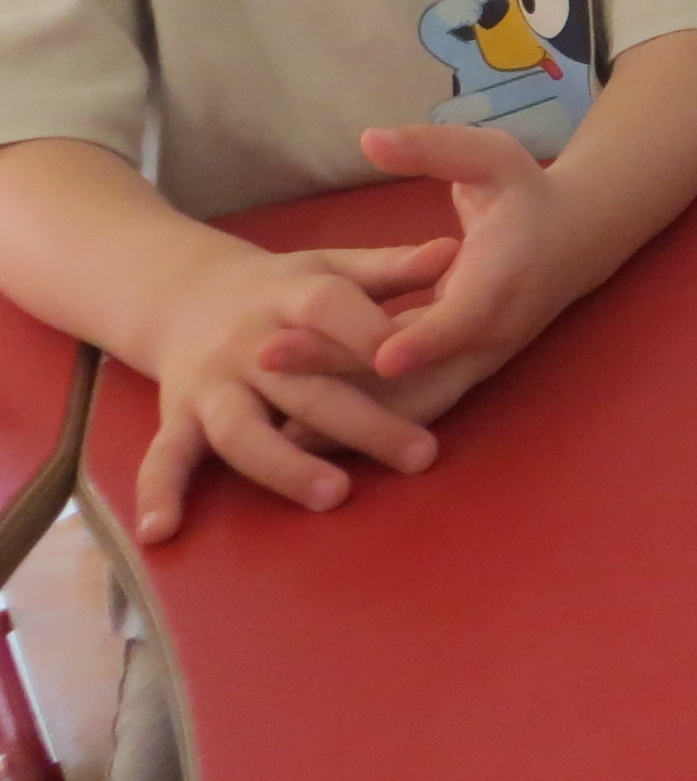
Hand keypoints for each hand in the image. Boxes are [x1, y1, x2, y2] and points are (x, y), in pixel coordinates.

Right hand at [135, 235, 458, 543]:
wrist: (186, 294)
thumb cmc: (286, 290)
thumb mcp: (334, 269)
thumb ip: (393, 268)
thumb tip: (454, 249)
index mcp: (290, 297)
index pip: (330, 308)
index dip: (365, 330)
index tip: (405, 357)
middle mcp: (248, 344)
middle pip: (303, 384)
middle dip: (361, 421)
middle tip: (420, 454)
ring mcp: (210, 384)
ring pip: (242, 429)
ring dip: (285, 464)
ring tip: (335, 494)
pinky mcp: (177, 417)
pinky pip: (164, 457)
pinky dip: (159, 492)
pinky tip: (163, 531)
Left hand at [259, 126, 582, 427]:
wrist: (576, 240)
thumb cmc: (526, 194)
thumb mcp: (491, 156)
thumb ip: (433, 149)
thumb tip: (370, 140)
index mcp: (504, 276)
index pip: (466, 316)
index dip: (427, 339)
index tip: (384, 356)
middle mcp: (493, 330)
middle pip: (422, 369)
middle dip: (345, 370)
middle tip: (267, 357)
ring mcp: (476, 360)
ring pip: (415, 400)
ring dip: (347, 413)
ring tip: (270, 419)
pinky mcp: (459, 373)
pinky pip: (410, 402)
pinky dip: (360, 418)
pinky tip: (300, 429)